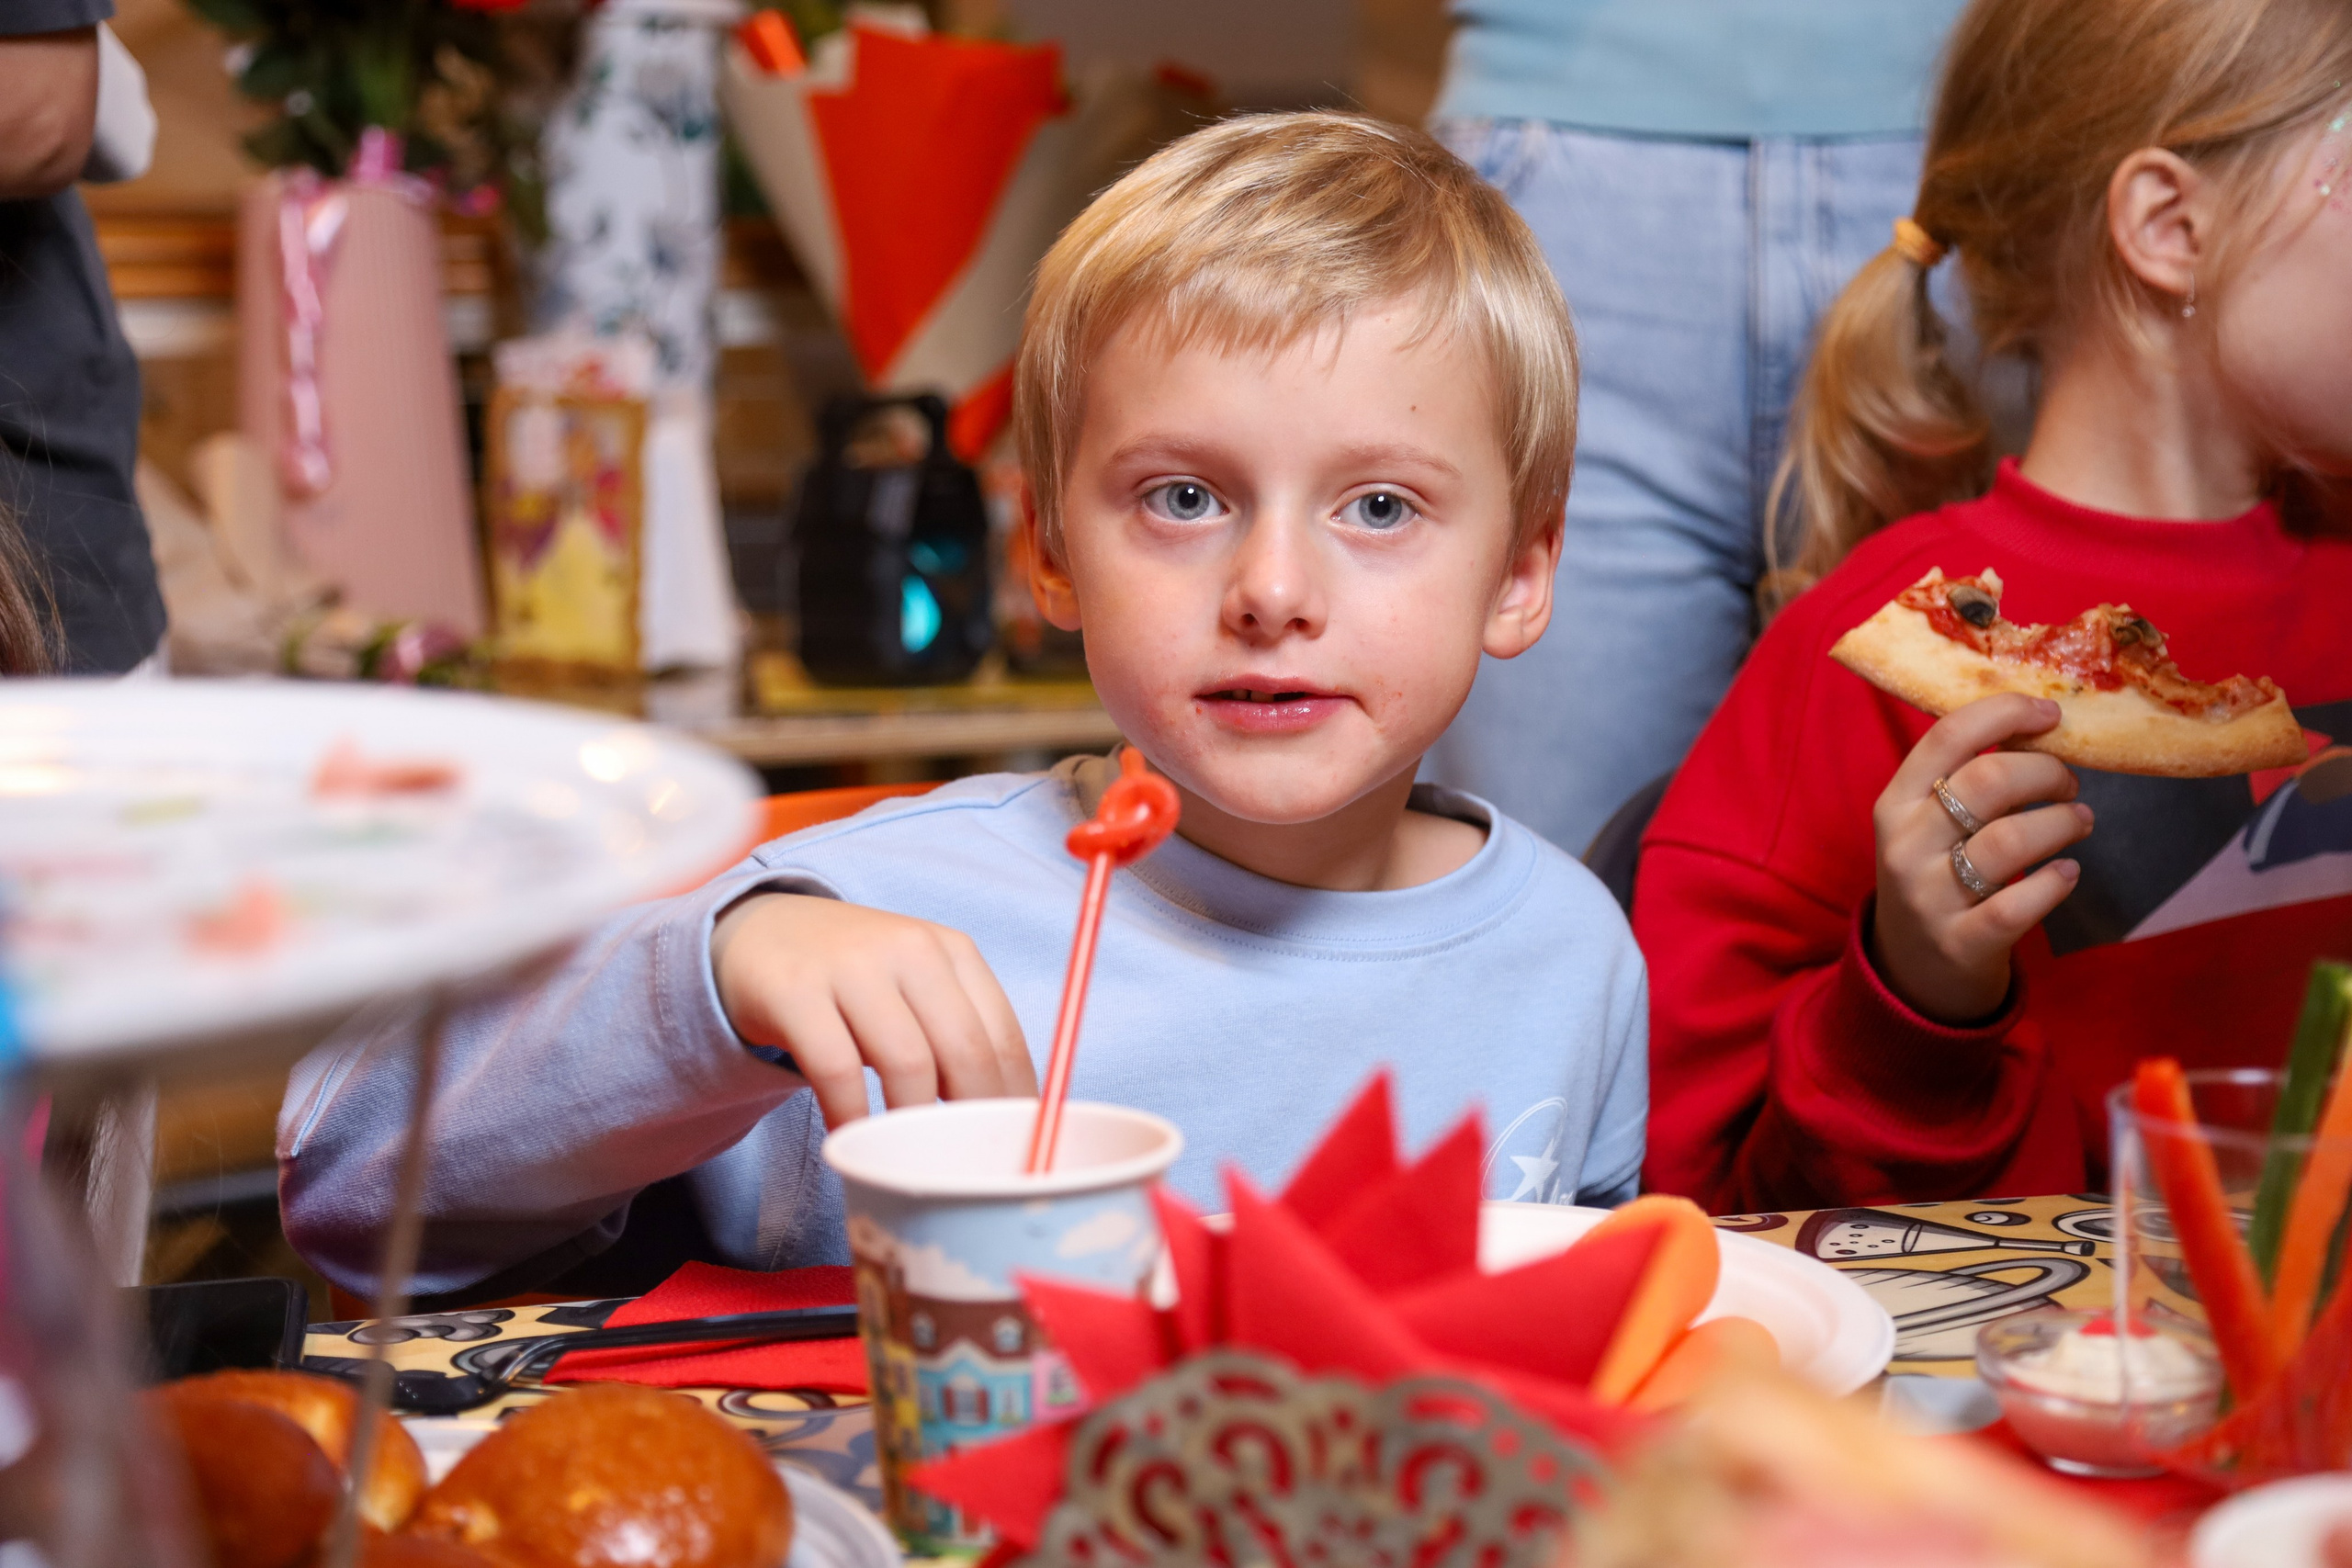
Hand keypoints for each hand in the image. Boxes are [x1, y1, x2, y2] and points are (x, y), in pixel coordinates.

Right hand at [711, 894, 1034, 1126]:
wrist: (763, 934)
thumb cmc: (856, 978)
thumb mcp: (915, 985)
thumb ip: (957, 1033)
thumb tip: (1002, 1116)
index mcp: (952, 950)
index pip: (1003, 1036)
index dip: (1014, 1101)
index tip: (1013, 1145)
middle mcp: (909, 949)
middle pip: (964, 1050)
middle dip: (973, 1118)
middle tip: (965, 1165)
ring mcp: (852, 966)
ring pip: (907, 1063)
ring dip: (914, 1124)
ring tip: (910, 1156)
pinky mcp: (796, 991)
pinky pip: (837, 1069)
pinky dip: (851, 1115)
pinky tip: (851, 1138)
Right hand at [1870, 695, 2094, 1023]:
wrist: (1913, 968)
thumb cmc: (1935, 875)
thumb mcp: (1927, 824)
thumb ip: (1964, 779)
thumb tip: (2039, 724)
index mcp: (1895, 803)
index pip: (1947, 736)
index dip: (2005, 713)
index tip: (2051, 714)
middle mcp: (1905, 845)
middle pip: (1988, 782)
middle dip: (2045, 771)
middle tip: (2068, 781)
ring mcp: (1929, 896)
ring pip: (2010, 840)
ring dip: (2061, 822)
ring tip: (2079, 820)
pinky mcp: (1961, 942)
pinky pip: (2019, 904)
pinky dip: (2055, 883)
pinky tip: (2068, 873)